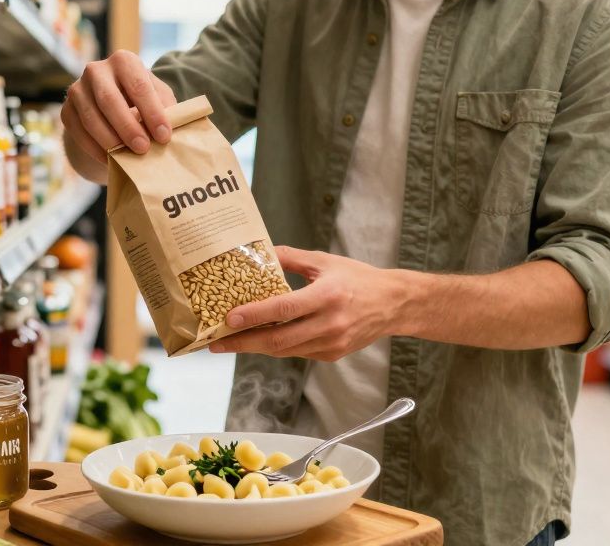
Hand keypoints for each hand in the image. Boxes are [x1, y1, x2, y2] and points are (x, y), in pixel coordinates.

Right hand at [62, 50, 176, 167]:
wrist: (111, 105)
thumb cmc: (142, 100)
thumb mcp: (158, 97)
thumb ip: (165, 107)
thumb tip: (170, 127)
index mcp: (124, 61)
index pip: (138, 86)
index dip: (152, 112)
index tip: (164, 136)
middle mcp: (96, 70)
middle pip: (109, 100)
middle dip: (128, 127)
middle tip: (143, 149)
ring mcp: (77, 90)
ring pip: (91, 118)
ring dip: (110, 141)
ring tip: (127, 158)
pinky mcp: (66, 111)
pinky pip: (78, 133)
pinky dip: (95, 150)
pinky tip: (110, 161)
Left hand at [208, 246, 408, 361]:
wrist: (393, 304)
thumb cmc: (358, 278)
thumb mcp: (325, 261)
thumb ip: (291, 258)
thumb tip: (260, 254)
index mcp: (327, 295)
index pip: (283, 309)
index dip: (254, 315)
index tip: (229, 318)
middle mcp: (329, 323)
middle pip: (278, 340)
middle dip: (243, 342)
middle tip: (216, 342)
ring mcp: (331, 343)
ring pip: (285, 350)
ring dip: (255, 347)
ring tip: (230, 342)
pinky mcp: (332, 355)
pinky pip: (297, 352)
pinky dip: (276, 347)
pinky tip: (259, 340)